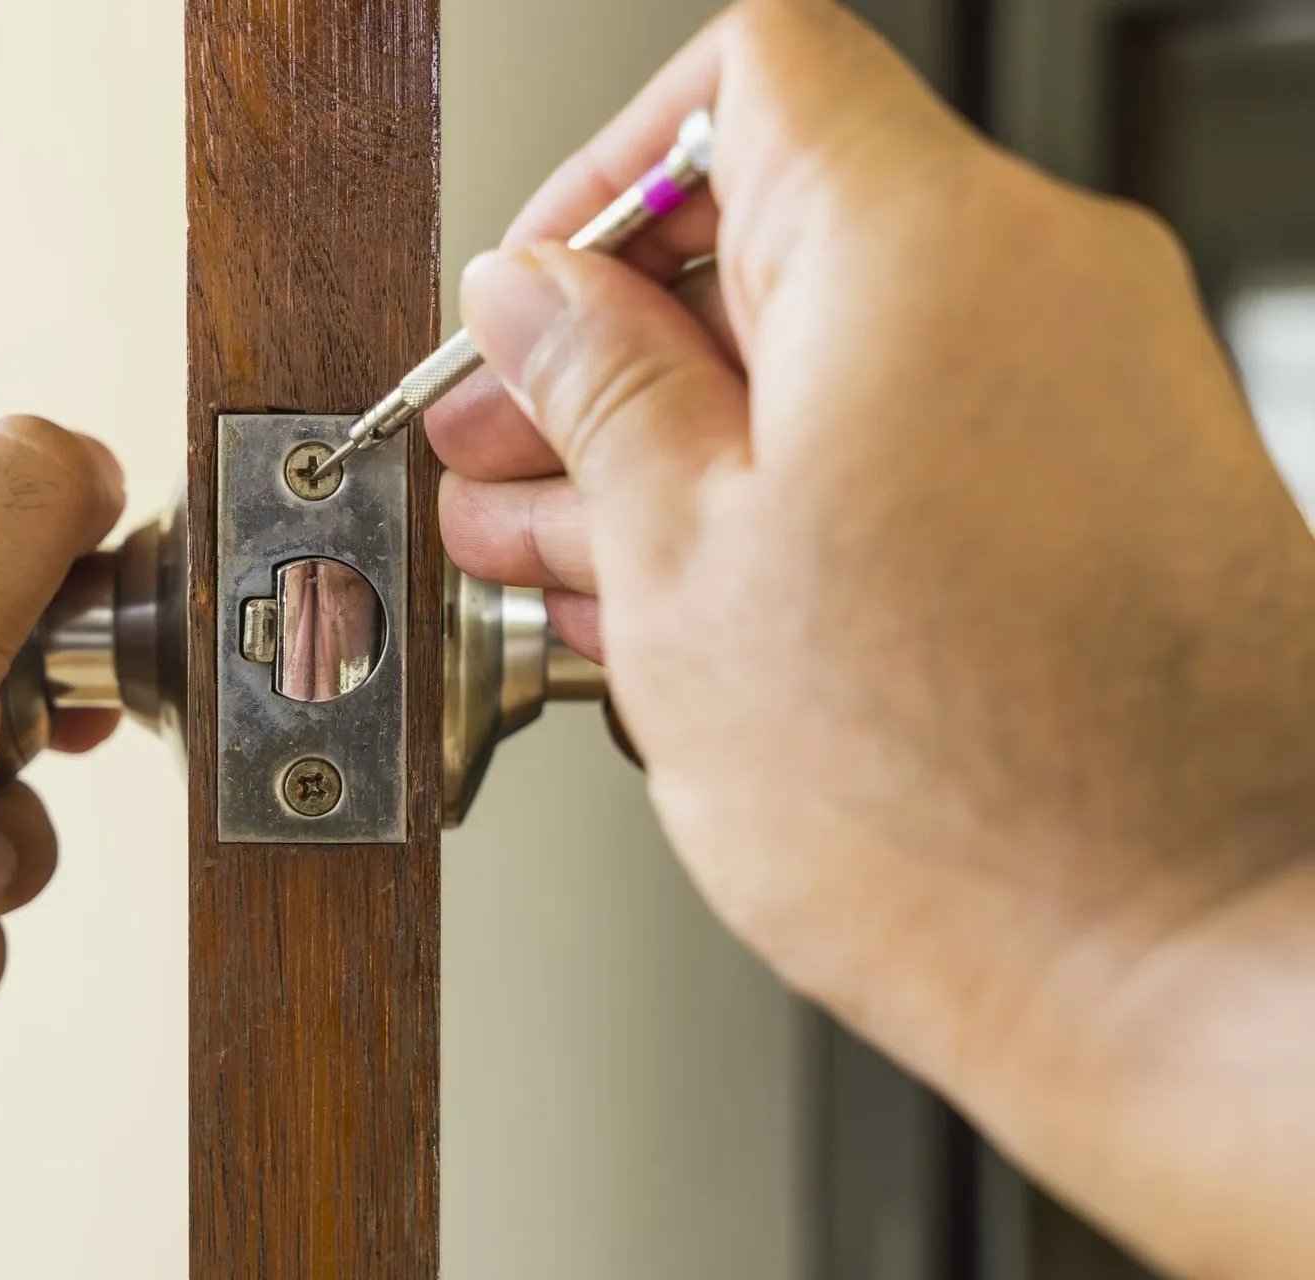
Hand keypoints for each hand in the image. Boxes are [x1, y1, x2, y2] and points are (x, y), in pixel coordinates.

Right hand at [431, 1, 1314, 1273]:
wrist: (1208, 974)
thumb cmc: (972, 809)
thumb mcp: (686, 569)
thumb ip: (595, 393)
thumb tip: (533, 297)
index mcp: (923, 246)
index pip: (745, 78)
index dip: (599, 180)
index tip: (527, 301)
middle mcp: (1041, 283)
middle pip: (779, 233)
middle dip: (613, 348)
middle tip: (505, 458)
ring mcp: (1095, 394)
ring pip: (840, 356)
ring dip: (686, 442)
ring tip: (561, 553)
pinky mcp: (1117, 502)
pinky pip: (920, 444)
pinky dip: (794, 500)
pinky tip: (683, 601)